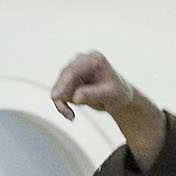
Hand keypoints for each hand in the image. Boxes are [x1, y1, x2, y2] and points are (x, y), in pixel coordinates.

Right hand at [51, 50, 167, 168]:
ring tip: (71, 116)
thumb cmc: (119, 94)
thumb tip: (75, 97)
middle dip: (61, 96)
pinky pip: (60, 93)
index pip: (74, 69)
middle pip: (63, 77)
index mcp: (94, 59)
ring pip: (59, 86)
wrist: (119, 99)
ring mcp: (75, 71)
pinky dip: (62, 105)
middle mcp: (82, 62)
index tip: (55, 97)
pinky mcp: (70, 81)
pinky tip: (71, 114)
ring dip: (61, 103)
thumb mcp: (109, 95)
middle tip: (66, 113)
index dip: (63, 83)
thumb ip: (93, 94)